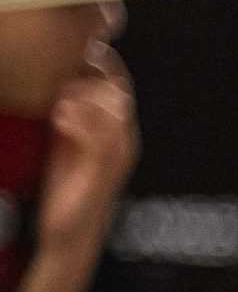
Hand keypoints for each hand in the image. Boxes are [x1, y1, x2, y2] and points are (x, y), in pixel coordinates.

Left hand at [40, 44, 137, 247]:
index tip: (79, 56)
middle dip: (91, 80)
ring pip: (113, 109)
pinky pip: (97, 136)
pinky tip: (59, 121)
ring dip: (83, 99)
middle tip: (63, 81)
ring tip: (59, 103)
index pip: (120, 87)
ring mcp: (116, 157)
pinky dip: (77, 122)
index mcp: (118, 134)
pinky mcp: (102, 171)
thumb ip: (72, 116)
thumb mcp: (68, 146)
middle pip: (119, 92)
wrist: (70, 235)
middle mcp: (124, 142)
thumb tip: (62, 84)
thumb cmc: (69, 191)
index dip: (104, 66)